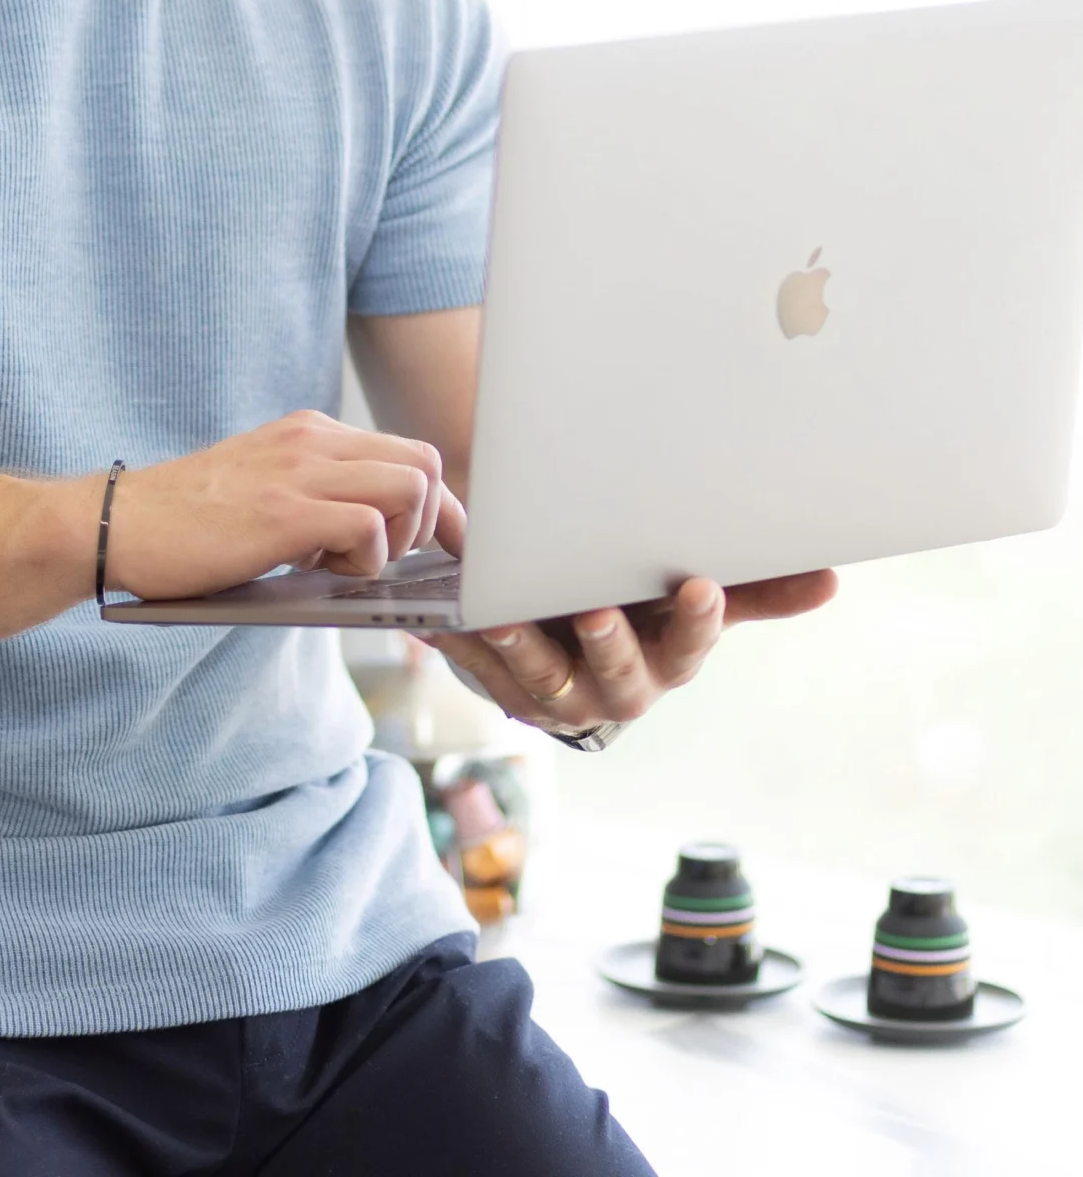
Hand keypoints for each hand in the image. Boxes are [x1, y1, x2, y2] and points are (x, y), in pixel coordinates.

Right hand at [103, 411, 465, 600]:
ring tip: (349, 565)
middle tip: (386, 560)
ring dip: (399, 539)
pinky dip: (364, 560)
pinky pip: (369, 527)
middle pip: (425, 462)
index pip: (407, 451)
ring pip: (411, 486)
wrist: (119, 524)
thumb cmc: (188, 524)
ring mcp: (300, 471)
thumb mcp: (266, 492)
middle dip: (429, 521)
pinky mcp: (284, 512)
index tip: (446, 547)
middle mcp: (313, 439)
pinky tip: (322, 571)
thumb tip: (376, 538)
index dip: (439, 505)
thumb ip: (317, 498)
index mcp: (310, 432)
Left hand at [428, 568, 837, 733]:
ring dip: (521, 646)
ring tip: (503, 613)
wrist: (560, 618)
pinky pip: (478, 664)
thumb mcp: (686, 594)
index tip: (698, 587)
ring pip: (540, 677)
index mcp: (666, 662)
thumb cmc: (635, 598)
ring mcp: (553, 693)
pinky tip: (443, 611)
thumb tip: (831, 580)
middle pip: (615, 675)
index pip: (689, 648)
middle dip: (608, 644)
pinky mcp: (499, 683)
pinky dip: (461, 637)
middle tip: (597, 611)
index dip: (695, 623)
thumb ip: (752, 588)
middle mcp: (613, 690)